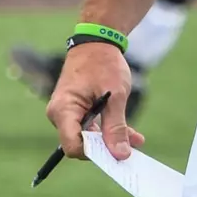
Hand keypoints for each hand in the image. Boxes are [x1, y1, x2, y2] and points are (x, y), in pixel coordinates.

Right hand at [45, 43, 145, 160]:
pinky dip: (108, 130)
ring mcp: (67, 113)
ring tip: (136, 140)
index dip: (94, 153)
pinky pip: (90, 127)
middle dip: (106, 147)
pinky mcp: (76, 111)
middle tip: (131, 148)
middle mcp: (60, 115)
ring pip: (88, 137)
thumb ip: (116, 126)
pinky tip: (130, 133)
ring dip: (111, 139)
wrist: (97, 42)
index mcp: (63, 110)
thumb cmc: (104, 63)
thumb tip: (120, 154)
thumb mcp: (115, 96)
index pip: (73, 146)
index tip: (117, 153)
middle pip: (81, 144)